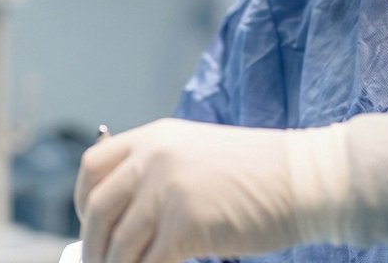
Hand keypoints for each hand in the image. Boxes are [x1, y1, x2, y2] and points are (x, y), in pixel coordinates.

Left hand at [74, 118, 299, 262]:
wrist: (305, 178)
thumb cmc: (259, 173)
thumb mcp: (196, 152)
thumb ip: (157, 170)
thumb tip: (125, 210)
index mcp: (153, 137)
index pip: (93, 165)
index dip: (82, 198)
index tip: (87, 222)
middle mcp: (153, 159)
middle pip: (98, 208)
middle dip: (91, 244)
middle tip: (96, 262)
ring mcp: (168, 191)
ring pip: (120, 242)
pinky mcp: (187, 225)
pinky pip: (149, 262)